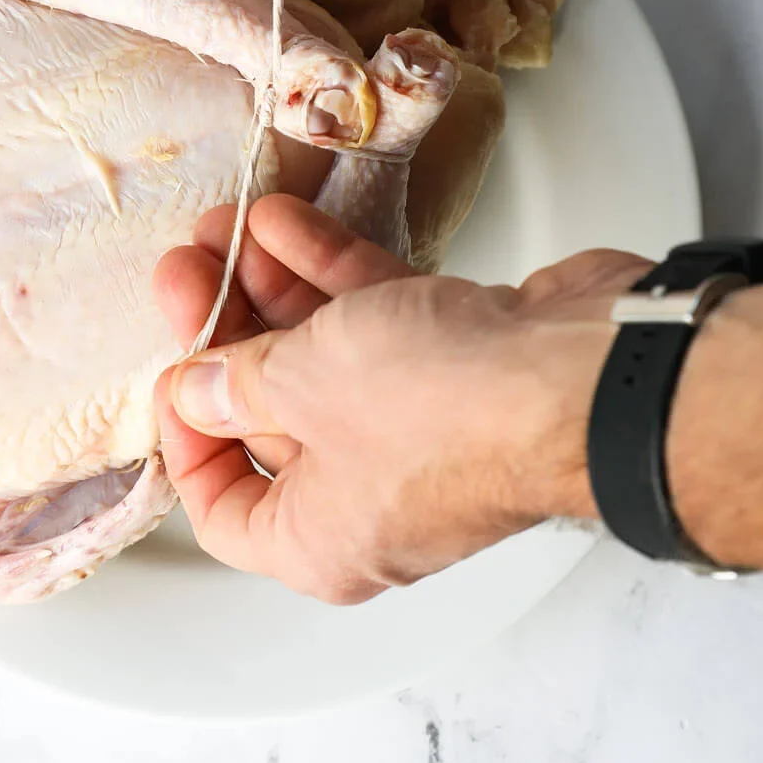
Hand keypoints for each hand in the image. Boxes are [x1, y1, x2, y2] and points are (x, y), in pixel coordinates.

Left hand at [152, 194, 647, 601]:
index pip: (224, 511)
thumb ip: (234, 382)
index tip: (173, 369)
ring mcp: (422, 432)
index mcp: (321, 542)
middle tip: (190, 268)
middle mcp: (370, 500)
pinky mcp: (463, 367)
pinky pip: (378, 324)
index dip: (184, 439)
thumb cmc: (449, 409)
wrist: (589, 373)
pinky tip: (289, 220)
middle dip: (225, 332)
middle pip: (271, 418)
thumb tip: (193, 389)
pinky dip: (333, 274)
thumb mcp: (300, 387)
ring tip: (230, 226)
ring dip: (274, 291)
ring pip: (324, 360)